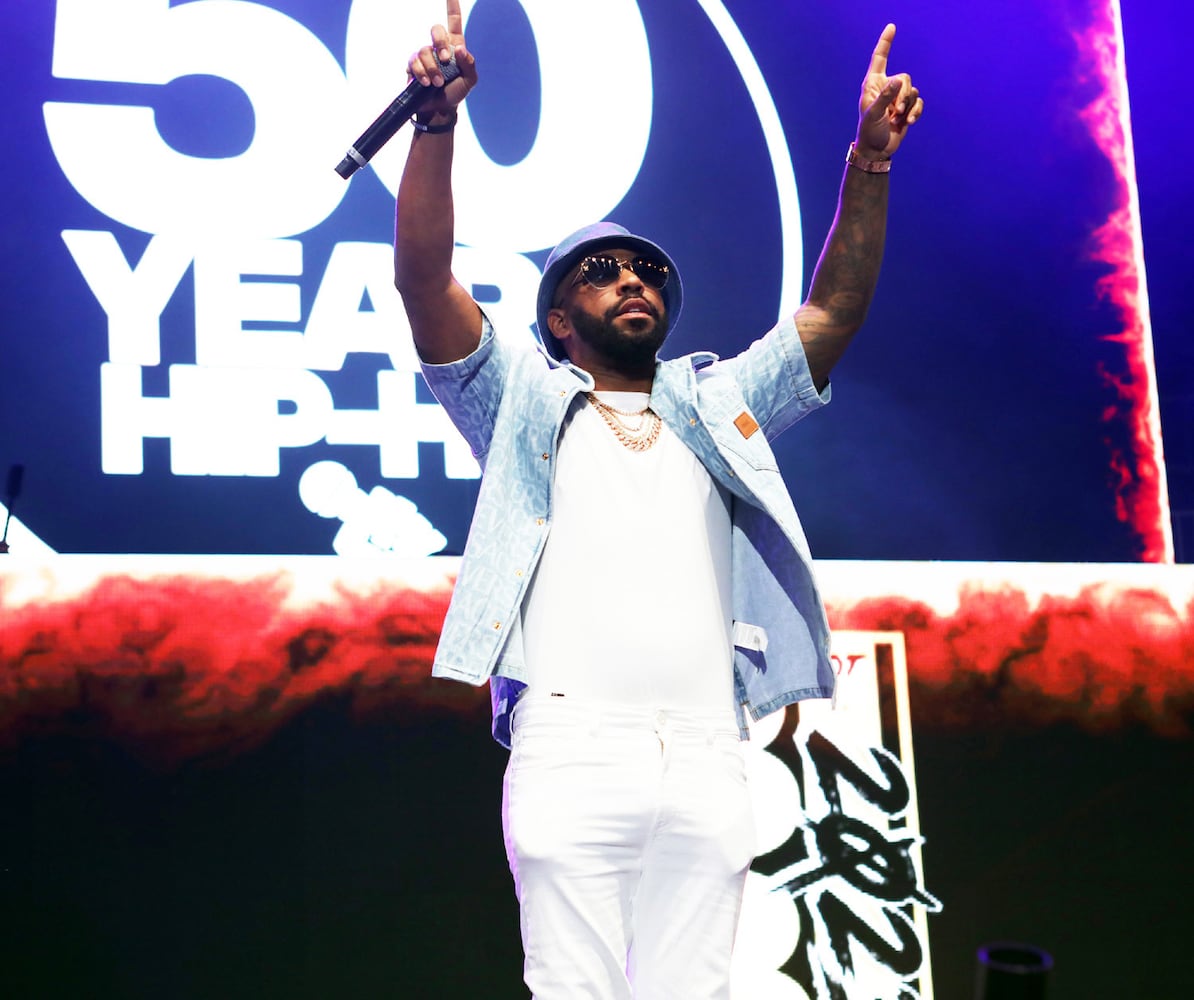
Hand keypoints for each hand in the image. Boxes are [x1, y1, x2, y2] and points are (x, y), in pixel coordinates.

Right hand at [406, 0, 477, 115]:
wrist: (440, 110)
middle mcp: (438, 48)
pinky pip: (414, 62)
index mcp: (454, 47)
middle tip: (446, 60)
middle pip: (436, 30)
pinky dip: (421, 73)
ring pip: (425, 50)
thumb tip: (460, 49)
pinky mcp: (413, 65)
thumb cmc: (456, 93)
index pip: (453, 21)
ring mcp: (425, 56)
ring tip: (437, 83)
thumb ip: (470, 64)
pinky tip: (426, 84)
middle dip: (440, 43)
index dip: (452, 6)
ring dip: (432, 68)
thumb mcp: (470, 81)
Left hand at [856, 24, 922, 159]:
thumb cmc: (869, 131)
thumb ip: (885, 96)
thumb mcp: (873, 114)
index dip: (886, 43)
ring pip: (913, 90)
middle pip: (905, 78)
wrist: (877, 150)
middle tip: (895, 111)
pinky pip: (918, 102)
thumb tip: (899, 81)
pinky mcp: (906, 108)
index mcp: (873, 84)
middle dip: (903, 94)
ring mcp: (897, 98)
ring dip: (908, 105)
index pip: (880, 58)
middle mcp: (886, 87)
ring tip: (898, 118)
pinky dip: (915, 112)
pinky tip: (908, 122)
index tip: (892, 27)